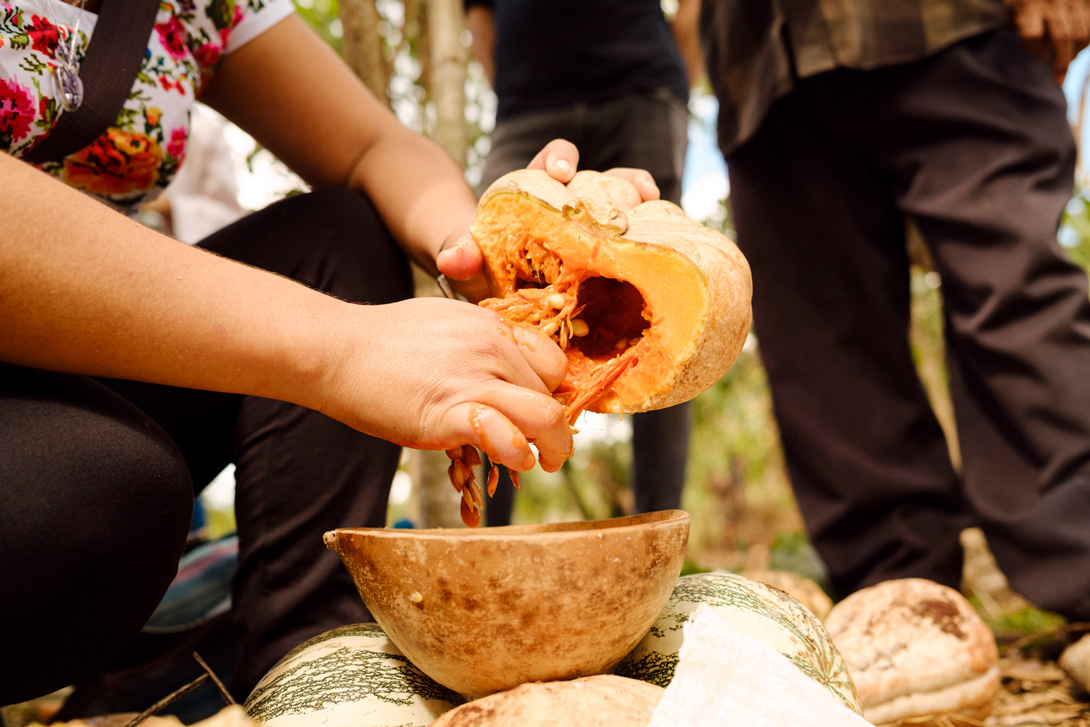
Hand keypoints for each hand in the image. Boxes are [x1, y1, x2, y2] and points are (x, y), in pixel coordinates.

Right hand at [317, 297, 571, 472]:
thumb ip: (480, 344)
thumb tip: (502, 368)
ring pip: (546, 416)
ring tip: (546, 462)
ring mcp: (473, 379)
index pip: (554, 362)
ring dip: (554, 447)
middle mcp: (492, 348)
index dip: (554, 392)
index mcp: (492, 327)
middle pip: (552, 393)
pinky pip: (504, 435)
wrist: (336, 349)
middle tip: (549, 447)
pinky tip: (512, 461)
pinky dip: (517, 454)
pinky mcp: (450, 412)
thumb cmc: (383, 342)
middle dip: (555, 425)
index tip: (545, 412)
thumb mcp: (446, 324)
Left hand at [437, 139, 663, 299]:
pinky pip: (641, 246)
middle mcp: (576, 204)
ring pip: (632, 208)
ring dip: (649, 209)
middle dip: (623, 180)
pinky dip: (657, 245)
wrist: (496, 287)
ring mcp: (600, 231)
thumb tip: (452, 260)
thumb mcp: (468, 259)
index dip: (560, 158)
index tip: (559, 172)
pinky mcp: (615, 258)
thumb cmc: (482, 263)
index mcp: (541, 194)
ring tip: (662, 215)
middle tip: (634, 192)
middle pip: (606, 178)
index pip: (553, 160)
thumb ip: (460, 255)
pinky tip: (672, 255)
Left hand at [1005, 0, 1089, 82]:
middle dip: (1061, 64)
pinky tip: (1078, 47)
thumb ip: (1020, 29)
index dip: (1033, 50)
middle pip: (1062, 38)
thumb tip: (1040, 56)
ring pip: (1081, 33)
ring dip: (1075, 52)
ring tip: (1068, 60)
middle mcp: (1053, 2)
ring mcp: (1073, 0)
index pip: (1032, 36)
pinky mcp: (1086, 0)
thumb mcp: (1012, 8)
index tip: (1036, 55)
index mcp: (1029, 6)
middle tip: (1058, 82)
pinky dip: (1087, 40)